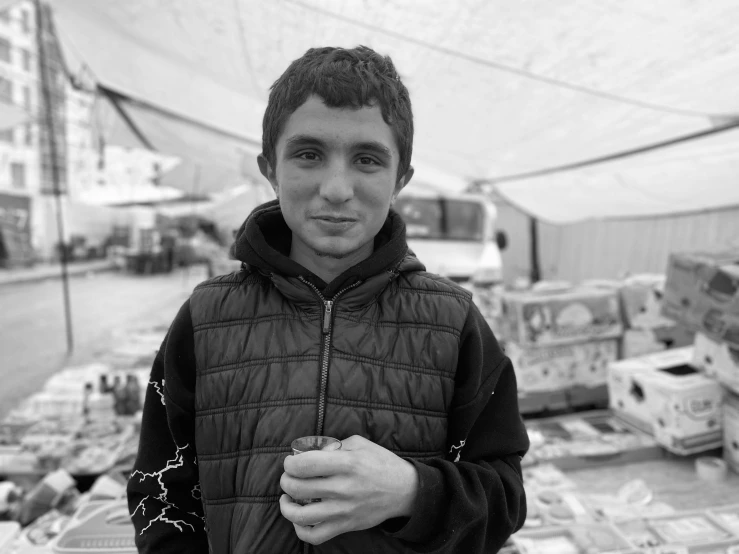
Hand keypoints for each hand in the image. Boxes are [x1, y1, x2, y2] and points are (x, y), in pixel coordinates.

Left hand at [279, 435, 418, 544]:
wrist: (404, 490)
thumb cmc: (380, 463)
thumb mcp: (360, 444)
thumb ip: (334, 446)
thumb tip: (311, 453)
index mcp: (347, 464)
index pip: (305, 465)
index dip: (290, 463)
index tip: (291, 461)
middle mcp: (343, 488)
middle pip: (298, 488)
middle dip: (286, 480)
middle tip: (289, 476)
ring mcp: (343, 510)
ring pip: (301, 516)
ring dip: (287, 506)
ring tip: (287, 498)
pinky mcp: (346, 526)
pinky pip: (315, 535)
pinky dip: (300, 529)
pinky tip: (299, 518)